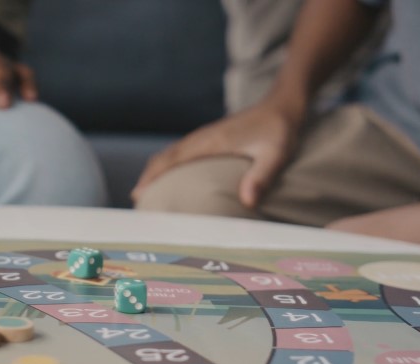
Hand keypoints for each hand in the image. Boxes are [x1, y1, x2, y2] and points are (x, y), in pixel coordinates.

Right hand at [131, 100, 303, 207]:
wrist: (283, 104)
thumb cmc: (280, 130)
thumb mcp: (276, 154)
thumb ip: (262, 177)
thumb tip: (248, 202)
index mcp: (210, 143)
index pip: (173, 160)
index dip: (153, 178)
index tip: (138, 194)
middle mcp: (202, 139)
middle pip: (164, 157)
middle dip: (148, 178)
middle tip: (136, 202)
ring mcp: (205, 137)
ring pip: (170, 154)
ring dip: (155, 172)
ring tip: (145, 193)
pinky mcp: (210, 139)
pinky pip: (180, 153)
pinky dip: (167, 165)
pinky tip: (169, 178)